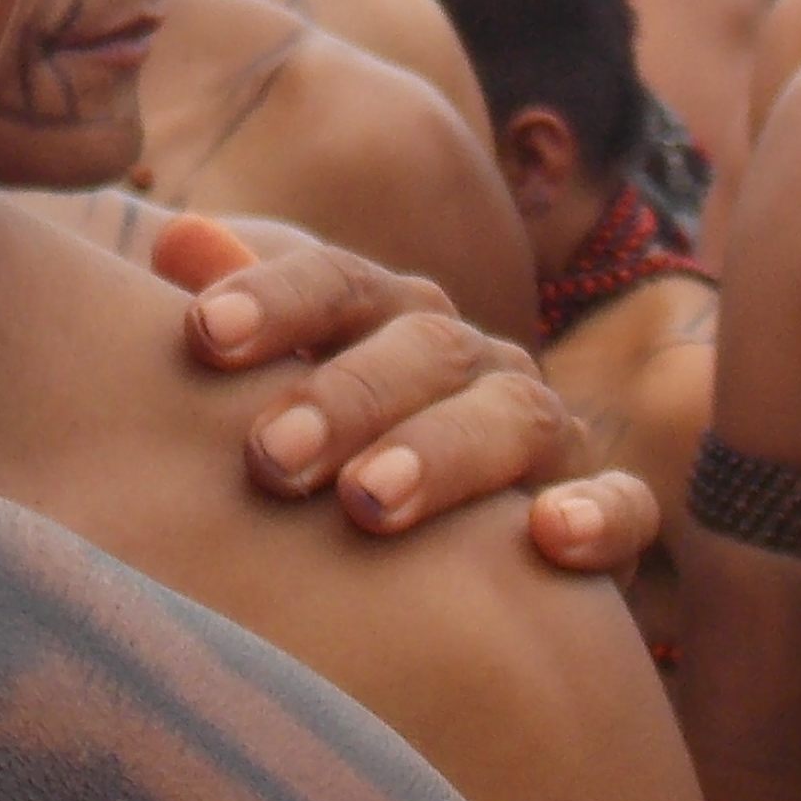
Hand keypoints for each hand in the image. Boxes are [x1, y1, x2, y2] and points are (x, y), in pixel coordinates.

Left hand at [154, 219, 660, 573]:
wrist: (460, 561)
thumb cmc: (335, 455)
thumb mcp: (282, 379)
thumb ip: (237, 313)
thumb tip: (176, 239)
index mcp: (391, 320)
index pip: (339, 285)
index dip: (276, 299)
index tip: (203, 333)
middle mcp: (473, 363)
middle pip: (423, 348)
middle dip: (346, 396)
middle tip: (270, 456)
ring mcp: (544, 436)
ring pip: (514, 417)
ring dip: (443, 453)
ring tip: (370, 503)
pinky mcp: (603, 517)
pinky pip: (623, 505)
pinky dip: (597, 514)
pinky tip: (550, 537)